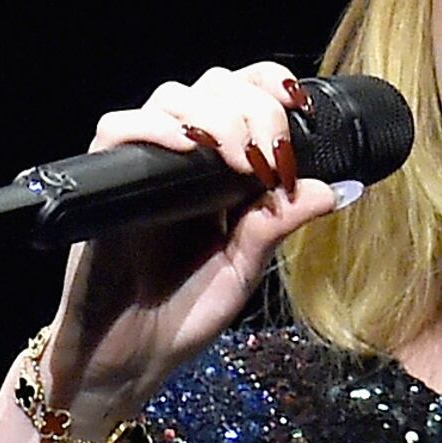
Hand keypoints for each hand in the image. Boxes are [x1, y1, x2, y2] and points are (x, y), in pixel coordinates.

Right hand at [42, 63, 353, 419]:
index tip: (299, 107)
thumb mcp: (243, 269)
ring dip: (212, 115)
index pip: (243, 97)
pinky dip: (152, 128)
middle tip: (268, 154)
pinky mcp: (103, 182)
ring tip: (237, 159)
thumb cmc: (184, 315)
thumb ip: (280, 223)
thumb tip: (339, 187)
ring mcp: (143, 167)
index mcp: (221, 171)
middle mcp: (183, 158)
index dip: (270, 86)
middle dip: (250, 106)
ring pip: (171, 97)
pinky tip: (185, 149)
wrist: (129, 357)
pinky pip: (117, 129)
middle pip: (212, 85)